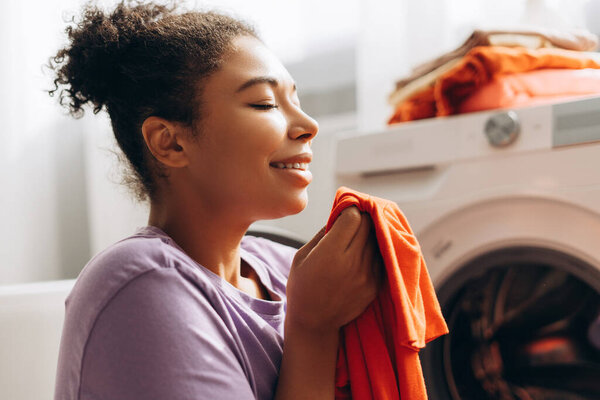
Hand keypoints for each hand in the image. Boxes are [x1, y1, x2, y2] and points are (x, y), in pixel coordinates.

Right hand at [285, 206, 382, 333]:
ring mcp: (367, 275)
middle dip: (361, 218)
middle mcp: (352, 263)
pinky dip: (373, 250)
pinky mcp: (375, 285)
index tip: (343, 212)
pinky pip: (380, 257)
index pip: (353, 217)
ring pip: (376, 239)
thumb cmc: (302, 286)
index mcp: (331, 254)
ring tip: (357, 235)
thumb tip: (340, 213)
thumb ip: (322, 233)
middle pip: (368, 225)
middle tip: (353, 219)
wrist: (314, 323)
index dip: (348, 211)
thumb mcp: (302, 256)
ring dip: (368, 233)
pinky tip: (362, 252)